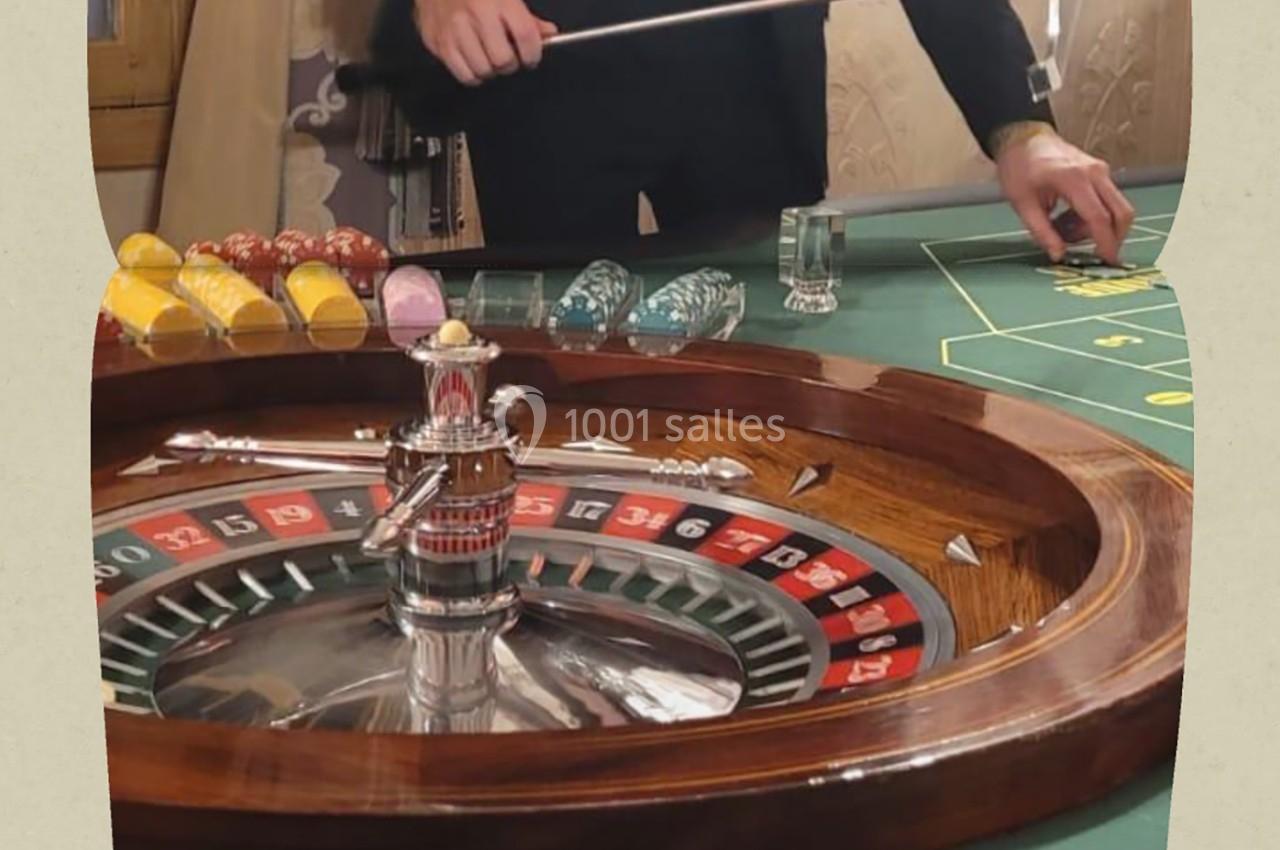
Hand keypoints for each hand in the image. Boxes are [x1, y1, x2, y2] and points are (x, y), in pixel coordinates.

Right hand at [414, 0, 557, 85]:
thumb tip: (549, 34)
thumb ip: (527, 16)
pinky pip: (463, 74)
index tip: (531, 57)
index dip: (533, 54)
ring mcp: (453, 30)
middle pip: (503, 60)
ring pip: (483, 70)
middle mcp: (476, 14)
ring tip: (488, 57)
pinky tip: (474, 62)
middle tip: (507, 55)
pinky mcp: (437, 42)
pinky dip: (473, 74)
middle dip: (510, 63)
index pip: (526, 36)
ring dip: (491, 69)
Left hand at [995, 126, 1134, 265]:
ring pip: (1116, 207)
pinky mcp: (1099, 172)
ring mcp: (1100, 170)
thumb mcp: (1022, 204)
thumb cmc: (1019, 167)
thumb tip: (1058, 255)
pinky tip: (1068, 217)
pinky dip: (1094, 215)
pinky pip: (1107, 200)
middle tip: (1094, 253)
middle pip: (1120, 211)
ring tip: (1064, 228)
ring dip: (1097, 227)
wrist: (1022, 139)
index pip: (1098, 217)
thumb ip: (1042, 232)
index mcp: (1073, 179)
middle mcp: (1094, 172)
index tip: (1108, 261)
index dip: (1105, 242)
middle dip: (1113, 237)